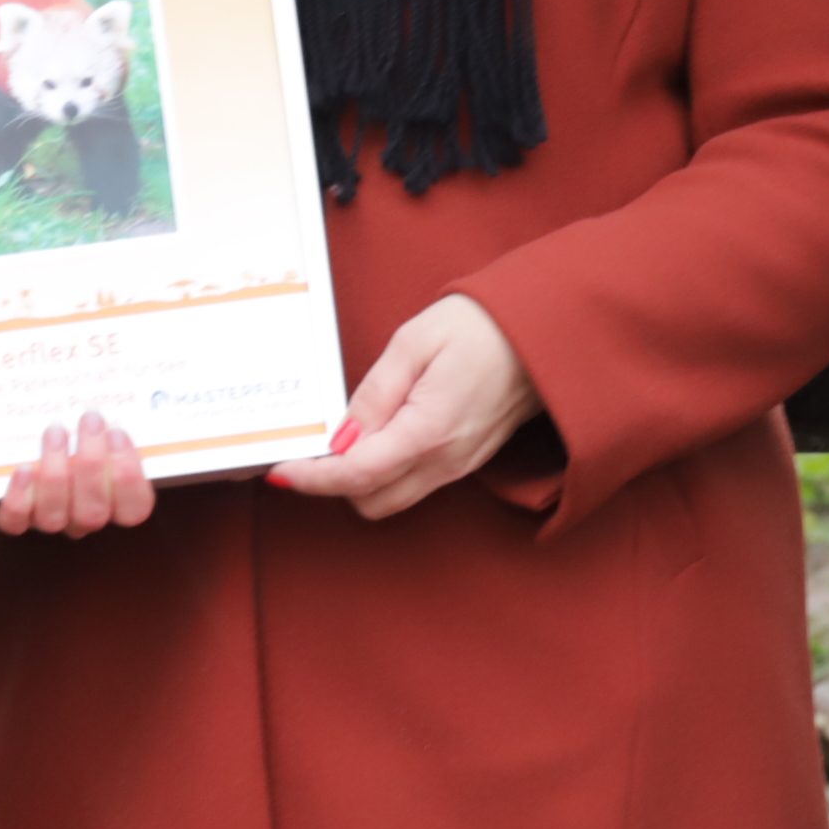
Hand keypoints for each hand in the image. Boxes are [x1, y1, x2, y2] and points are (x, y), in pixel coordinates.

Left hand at [0, 411, 155, 536]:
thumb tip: (150, 369)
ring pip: (56, 517)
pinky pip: (15, 521)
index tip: (120, 433)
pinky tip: (24, 467)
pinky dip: (19, 497)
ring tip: (55, 430)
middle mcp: (84, 516)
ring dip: (57, 473)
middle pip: (94, 512)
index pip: (135, 509)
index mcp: (116, 501)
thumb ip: (124, 412)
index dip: (129, 478)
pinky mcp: (13, 518)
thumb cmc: (83, 427)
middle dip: (92, 464)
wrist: (32, 440)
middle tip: (89, 418)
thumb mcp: (108, 422)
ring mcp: (49, 519)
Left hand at [268, 294, 538, 519]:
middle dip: (334, 484)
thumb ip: (374, 394)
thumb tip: (341, 436)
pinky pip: (417, 484)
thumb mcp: (414, 343)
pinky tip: (377, 437)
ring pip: (394, 498)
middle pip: (371, 502)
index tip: (282, 471)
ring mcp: (461, 467)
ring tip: (343, 438)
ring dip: (362, 481)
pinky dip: (388, 473)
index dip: (313, 479)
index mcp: (429, 431)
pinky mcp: (468, 461)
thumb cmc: (482, 326)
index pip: (357, 476)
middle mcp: (446, 461)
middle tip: (312, 446)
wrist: (545, 332)